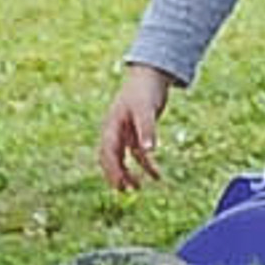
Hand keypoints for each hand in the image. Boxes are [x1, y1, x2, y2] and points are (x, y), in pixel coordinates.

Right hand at [98, 66, 172, 192]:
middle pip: (112, 158)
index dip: (112, 169)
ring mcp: (125, 132)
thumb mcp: (146, 109)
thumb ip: (147, 129)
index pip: (108, 152)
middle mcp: (115, 131)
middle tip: (125, 191)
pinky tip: (156, 176)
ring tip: (137, 188)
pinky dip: (146, 164)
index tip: (119, 185)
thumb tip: (148, 151)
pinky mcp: (137, 132)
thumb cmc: (145, 90)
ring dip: (129, 173)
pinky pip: (139, 153)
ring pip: (124, 158)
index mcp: (111, 126)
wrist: (152, 74)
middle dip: (116, 175)